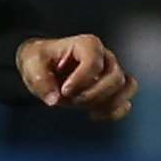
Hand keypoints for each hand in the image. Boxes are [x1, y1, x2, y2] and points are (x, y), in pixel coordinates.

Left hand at [16, 34, 136, 121]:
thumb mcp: (32, 65)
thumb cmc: (41, 61)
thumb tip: (53, 99)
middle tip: (73, 100)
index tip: (64, 90)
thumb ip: (40, 80)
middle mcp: (104, 56)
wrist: (44, 67)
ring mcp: (111, 71)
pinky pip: (126, 100)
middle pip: (116, 77)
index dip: (81, 80)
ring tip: (88, 109)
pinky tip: (94, 115)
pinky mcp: (112, 88)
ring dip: (109, 103)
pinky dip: (115, 111)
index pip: (94, 62)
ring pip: (128, 86)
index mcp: (86, 44)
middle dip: (94, 95)